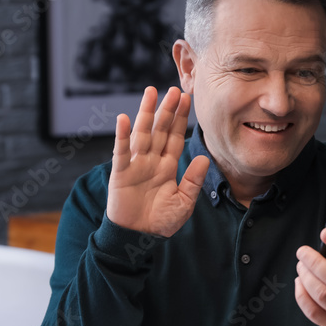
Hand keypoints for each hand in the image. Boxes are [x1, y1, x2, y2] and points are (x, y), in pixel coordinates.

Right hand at [107, 86, 209, 235]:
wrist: (138, 236)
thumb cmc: (160, 221)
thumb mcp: (183, 203)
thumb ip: (193, 181)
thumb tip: (204, 159)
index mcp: (167, 166)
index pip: (175, 137)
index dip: (181, 119)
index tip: (188, 100)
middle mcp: (152, 161)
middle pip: (160, 130)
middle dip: (167, 110)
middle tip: (174, 89)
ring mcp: (136, 164)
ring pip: (142, 134)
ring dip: (146, 113)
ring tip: (151, 93)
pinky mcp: (121, 173)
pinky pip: (122, 152)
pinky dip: (122, 136)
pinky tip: (124, 119)